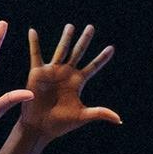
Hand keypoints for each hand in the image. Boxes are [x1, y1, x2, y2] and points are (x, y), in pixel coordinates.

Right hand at [18, 23, 121, 144]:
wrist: (39, 127)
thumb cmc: (60, 124)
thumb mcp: (82, 116)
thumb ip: (100, 113)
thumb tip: (119, 120)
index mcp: (77, 82)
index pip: (93, 66)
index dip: (102, 58)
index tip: (111, 48)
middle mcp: (66, 74)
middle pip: (78, 52)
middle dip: (85, 40)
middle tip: (91, 27)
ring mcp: (52, 72)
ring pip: (61, 50)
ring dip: (66, 38)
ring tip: (70, 26)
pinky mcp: (37, 73)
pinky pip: (35, 55)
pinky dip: (34, 43)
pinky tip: (33, 31)